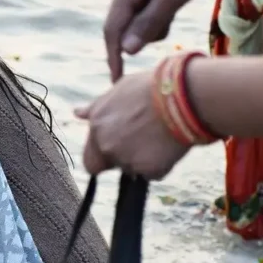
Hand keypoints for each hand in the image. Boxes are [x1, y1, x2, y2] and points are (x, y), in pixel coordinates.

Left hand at [76, 71, 190, 178]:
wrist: (184, 97)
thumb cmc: (152, 88)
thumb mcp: (118, 91)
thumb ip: (96, 108)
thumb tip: (77, 113)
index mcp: (97, 126)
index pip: (90, 159)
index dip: (104, 154)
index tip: (119, 145)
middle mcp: (106, 145)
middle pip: (108, 166)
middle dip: (120, 160)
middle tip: (140, 143)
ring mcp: (126, 159)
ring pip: (132, 169)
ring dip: (142, 159)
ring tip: (159, 136)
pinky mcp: (148, 169)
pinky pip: (153, 174)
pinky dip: (161, 165)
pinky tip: (169, 146)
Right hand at [104, 0, 221, 80]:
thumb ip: (148, 24)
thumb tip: (126, 52)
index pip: (112, 29)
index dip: (113, 56)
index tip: (117, 80)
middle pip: (123, 26)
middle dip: (142, 34)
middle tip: (168, 20)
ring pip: (135, 22)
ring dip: (154, 25)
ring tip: (175, 6)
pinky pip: (144, 13)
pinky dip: (158, 17)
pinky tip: (173, 3)